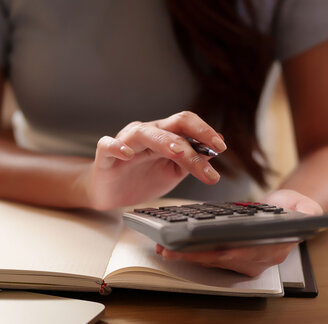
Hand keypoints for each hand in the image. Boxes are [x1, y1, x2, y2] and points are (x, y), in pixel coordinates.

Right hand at [83, 111, 226, 210]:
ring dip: (164, 141)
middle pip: (172, 125)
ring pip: (144, 133)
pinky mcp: (105, 156)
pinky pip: (108, 145)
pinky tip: (127, 154)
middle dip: (194, 135)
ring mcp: (125, 142)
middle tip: (212, 150)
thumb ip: (192, 159)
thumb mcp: (173, 172)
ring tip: (179, 152)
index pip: (187, 125)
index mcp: (164, 135)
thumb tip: (216, 146)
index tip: (222, 147)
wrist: (110, 194)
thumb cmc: (141, 179)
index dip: (205, 132)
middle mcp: (146, 133)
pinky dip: (117, 147)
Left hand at [156, 189, 322, 276]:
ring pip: (210, 261)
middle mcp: (256, 262)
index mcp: (271, 251)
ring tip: (163, 247)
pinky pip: (209, 258)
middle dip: (192, 255)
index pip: (240, 254)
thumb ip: (308, 210)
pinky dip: (190, 252)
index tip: (197, 248)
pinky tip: (171, 245)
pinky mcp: (232, 259)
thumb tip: (309, 215)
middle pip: (219, 260)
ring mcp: (243, 264)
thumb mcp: (305, 206)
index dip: (218, 252)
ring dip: (186, 255)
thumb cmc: (291, 210)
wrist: (288, 215)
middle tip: (168, 249)